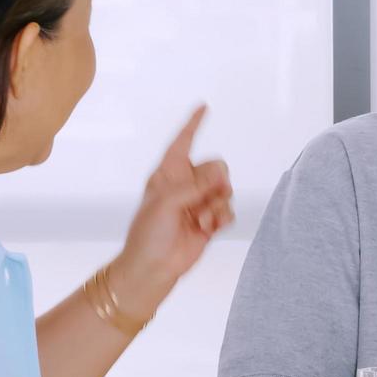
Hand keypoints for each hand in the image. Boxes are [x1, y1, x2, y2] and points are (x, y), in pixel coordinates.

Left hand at [113, 106, 234, 305]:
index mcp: (167, 173)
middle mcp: (185, 184)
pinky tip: (209, 228)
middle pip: (216, 166)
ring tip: (202, 220)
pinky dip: (222, 218)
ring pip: (225, 189)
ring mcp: (199, 202)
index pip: (182, 142)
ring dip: (218, 205)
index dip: (192, 125)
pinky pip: (228, 210)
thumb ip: (196, 184)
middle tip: (208, 196)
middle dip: (217, 181)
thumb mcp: (167, 202)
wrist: (153, 269)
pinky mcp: (210, 220)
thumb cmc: (148, 234)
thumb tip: (222, 173)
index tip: (203, 107)